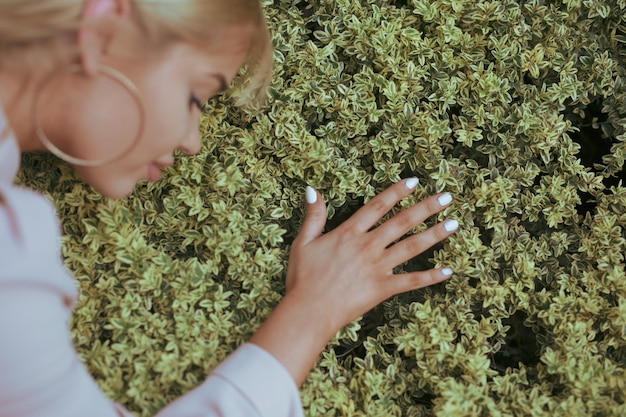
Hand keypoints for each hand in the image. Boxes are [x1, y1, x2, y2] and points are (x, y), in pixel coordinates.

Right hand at [286, 178, 457, 333]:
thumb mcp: (304, 242)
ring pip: (412, 247)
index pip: (378, 206)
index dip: (396, 192)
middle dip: (425, 207)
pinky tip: (448, 271)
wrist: (308, 310)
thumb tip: (312, 190)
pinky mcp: (382, 289)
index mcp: (349, 233)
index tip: (414, 181)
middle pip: (402, 222)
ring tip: (454, 223)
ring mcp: (377, 267)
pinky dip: (430, 277)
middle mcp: (368, 246)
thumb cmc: (303, 278)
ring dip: (434, 234)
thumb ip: (314, 216)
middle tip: (446, 196)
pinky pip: (411, 281)